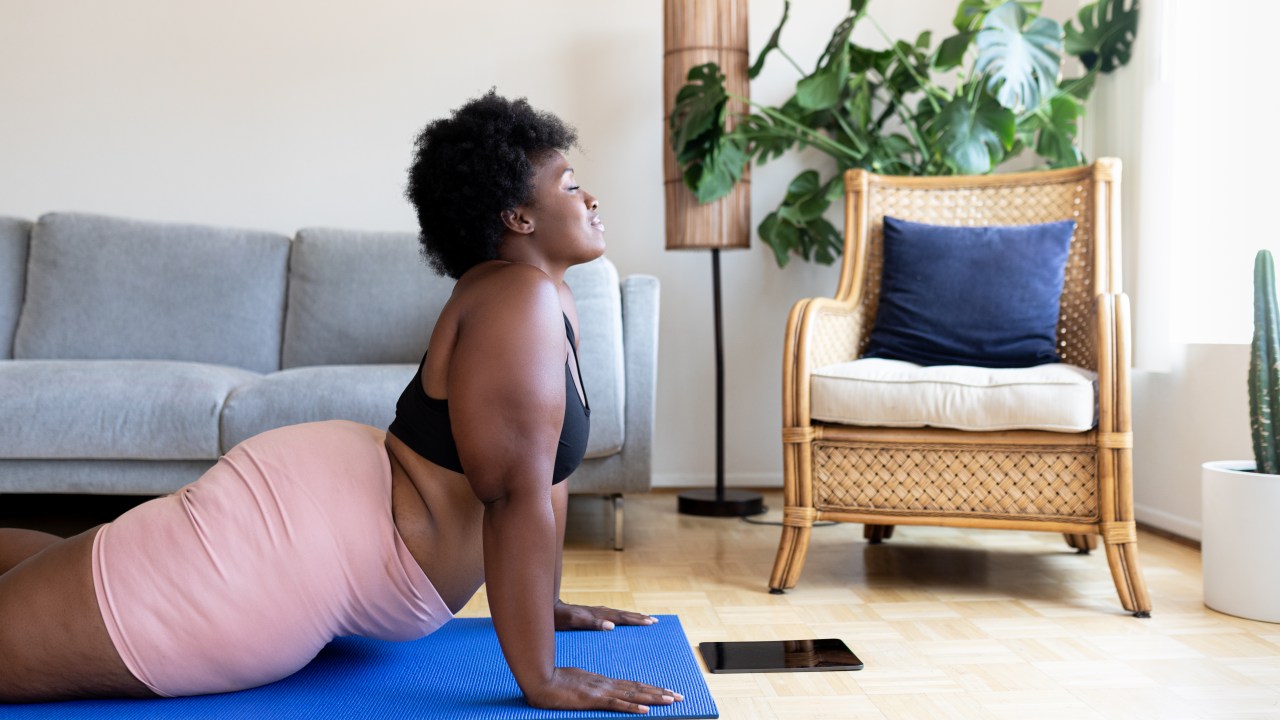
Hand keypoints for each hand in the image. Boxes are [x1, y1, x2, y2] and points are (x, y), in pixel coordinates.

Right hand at [526, 667, 682, 714]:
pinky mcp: (593, 699)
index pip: (632, 686)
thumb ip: (588, 689)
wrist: (539, 679)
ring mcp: (600, 691)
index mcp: (602, 682)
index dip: (651, 689)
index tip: (667, 692)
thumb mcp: (575, 686)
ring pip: (633, 695)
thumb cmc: (553, 683)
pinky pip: (616, 704)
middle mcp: (605, 684)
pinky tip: (645, 711)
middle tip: (680, 696)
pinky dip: (632, 707)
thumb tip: (596, 694)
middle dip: (660, 693)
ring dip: (654, 698)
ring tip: (672, 700)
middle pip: (638, 689)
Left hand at [554, 600, 657, 630]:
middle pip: (624, 614)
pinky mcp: (592, 615)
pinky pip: (612, 616)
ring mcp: (596, 612)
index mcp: (599, 615)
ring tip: (645, 618)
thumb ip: (592, 623)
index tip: (650, 622)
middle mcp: (600, 612)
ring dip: (633, 616)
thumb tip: (612, 626)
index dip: (636, 620)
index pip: (622, 618)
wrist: (548, 609)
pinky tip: (622, 620)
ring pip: (619, 614)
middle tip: (655, 621)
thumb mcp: (574, 622)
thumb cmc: (559, 618)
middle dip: (639, 617)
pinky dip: (622, 617)